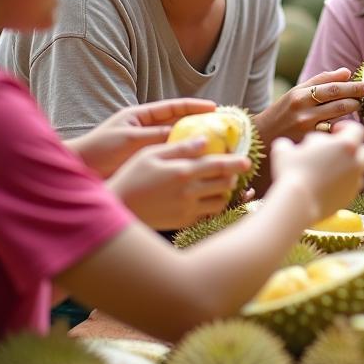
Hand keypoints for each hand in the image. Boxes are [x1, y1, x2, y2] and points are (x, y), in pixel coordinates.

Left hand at [72, 98, 216, 177]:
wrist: (79, 170)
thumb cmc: (99, 149)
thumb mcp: (128, 139)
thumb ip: (154, 136)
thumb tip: (183, 135)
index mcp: (140, 116)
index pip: (172, 107)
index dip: (194, 106)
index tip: (214, 107)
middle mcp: (145, 128)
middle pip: (177, 122)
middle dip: (198, 123)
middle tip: (220, 126)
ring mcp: (145, 145)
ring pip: (175, 140)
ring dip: (192, 142)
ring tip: (214, 146)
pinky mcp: (144, 161)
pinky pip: (167, 156)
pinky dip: (181, 158)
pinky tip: (194, 164)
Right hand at [107, 136, 249, 229]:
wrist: (116, 209)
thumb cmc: (131, 177)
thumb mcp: (151, 154)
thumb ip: (180, 147)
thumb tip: (205, 140)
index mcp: (183, 172)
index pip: (219, 166)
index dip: (236, 162)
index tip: (248, 161)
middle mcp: (189, 193)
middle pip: (224, 184)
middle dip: (232, 177)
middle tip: (233, 171)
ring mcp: (187, 210)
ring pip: (220, 202)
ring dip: (225, 193)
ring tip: (221, 185)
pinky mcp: (183, 223)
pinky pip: (208, 216)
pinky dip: (213, 207)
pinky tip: (208, 199)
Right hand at [258, 68, 363, 142]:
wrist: (260, 140)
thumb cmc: (281, 113)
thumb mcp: (295, 93)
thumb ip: (320, 81)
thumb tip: (346, 72)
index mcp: (299, 95)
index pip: (333, 87)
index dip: (355, 86)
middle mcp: (303, 111)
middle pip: (340, 102)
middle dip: (358, 99)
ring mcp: (306, 129)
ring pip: (339, 119)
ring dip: (353, 114)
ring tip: (360, 110)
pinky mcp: (309, 144)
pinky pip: (333, 135)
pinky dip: (345, 130)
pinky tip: (351, 129)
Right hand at [269, 121, 363, 222]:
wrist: (298, 204)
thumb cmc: (292, 172)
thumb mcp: (284, 151)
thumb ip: (288, 144)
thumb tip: (285, 145)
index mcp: (346, 145)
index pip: (357, 130)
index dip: (346, 127)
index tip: (334, 130)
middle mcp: (356, 162)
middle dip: (353, 148)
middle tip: (335, 149)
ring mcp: (355, 181)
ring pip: (359, 170)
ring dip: (349, 166)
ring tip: (330, 168)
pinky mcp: (350, 197)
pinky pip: (352, 186)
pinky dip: (344, 183)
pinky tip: (328, 184)